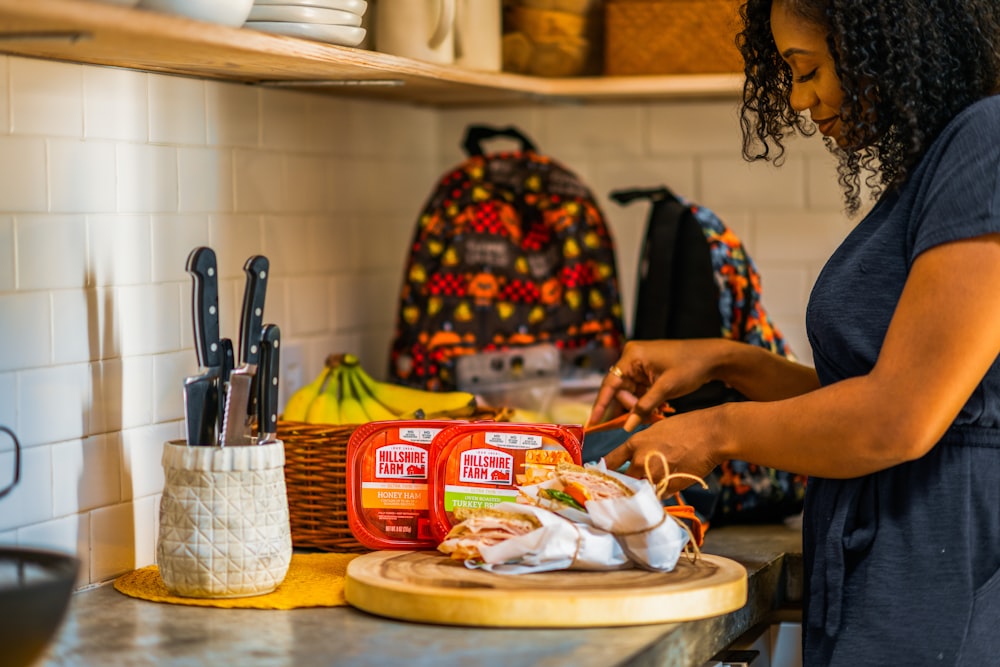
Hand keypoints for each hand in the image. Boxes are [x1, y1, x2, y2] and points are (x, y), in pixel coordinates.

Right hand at [588, 339, 725, 429]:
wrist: (713, 357)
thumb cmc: (690, 366)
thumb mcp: (666, 388)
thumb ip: (644, 407)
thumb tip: (626, 427)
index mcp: (632, 356)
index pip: (610, 383)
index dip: (600, 404)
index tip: (592, 422)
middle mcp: (631, 358)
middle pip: (619, 389)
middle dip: (626, 407)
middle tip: (632, 424)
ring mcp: (639, 365)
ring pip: (629, 393)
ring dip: (635, 407)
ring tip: (645, 419)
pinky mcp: (647, 372)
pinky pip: (638, 391)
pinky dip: (643, 403)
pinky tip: (651, 412)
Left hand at [603, 409, 722, 494]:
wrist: (711, 434)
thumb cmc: (685, 427)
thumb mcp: (656, 431)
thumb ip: (642, 447)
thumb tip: (634, 462)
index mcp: (635, 444)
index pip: (610, 462)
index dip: (604, 471)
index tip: (602, 476)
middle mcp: (640, 461)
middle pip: (622, 481)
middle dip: (624, 484)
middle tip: (626, 486)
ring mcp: (655, 476)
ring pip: (640, 491)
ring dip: (641, 491)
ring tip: (645, 490)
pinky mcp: (670, 487)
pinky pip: (658, 495)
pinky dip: (659, 494)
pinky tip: (663, 488)